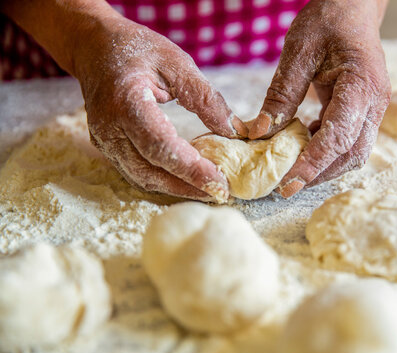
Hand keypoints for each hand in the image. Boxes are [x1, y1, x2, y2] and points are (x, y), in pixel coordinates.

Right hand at [73, 16, 246, 202]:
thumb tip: (234, 131)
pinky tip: (187, 181)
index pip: (160, 146)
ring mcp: (104, 141)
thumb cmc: (137, 48)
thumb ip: (205, 97)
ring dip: (177, 189)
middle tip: (222, 194)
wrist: (94, 46)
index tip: (221, 183)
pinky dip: (163, 181)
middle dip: (188, 187)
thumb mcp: (176, 62)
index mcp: (125, 101)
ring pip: (142, 178)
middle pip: (150, 171)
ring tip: (209, 191)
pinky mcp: (107, 147)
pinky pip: (136, 172)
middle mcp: (109, 127)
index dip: (191, 169)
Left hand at [248, 0, 390, 197]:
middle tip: (285, 187)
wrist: (352, 8)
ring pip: (353, 152)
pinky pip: (349, 140)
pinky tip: (303, 144)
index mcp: (361, 85)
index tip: (287, 185)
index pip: (339, 136)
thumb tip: (260, 133)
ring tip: (291, 171)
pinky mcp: (364, 110)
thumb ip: (281, 94)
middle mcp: (375, 102)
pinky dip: (326, 150)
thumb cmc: (328, 21)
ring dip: (324, 166)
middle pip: (352, 154)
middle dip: (320, 175)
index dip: (313, 164)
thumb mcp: (298, 52)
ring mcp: (374, 108)